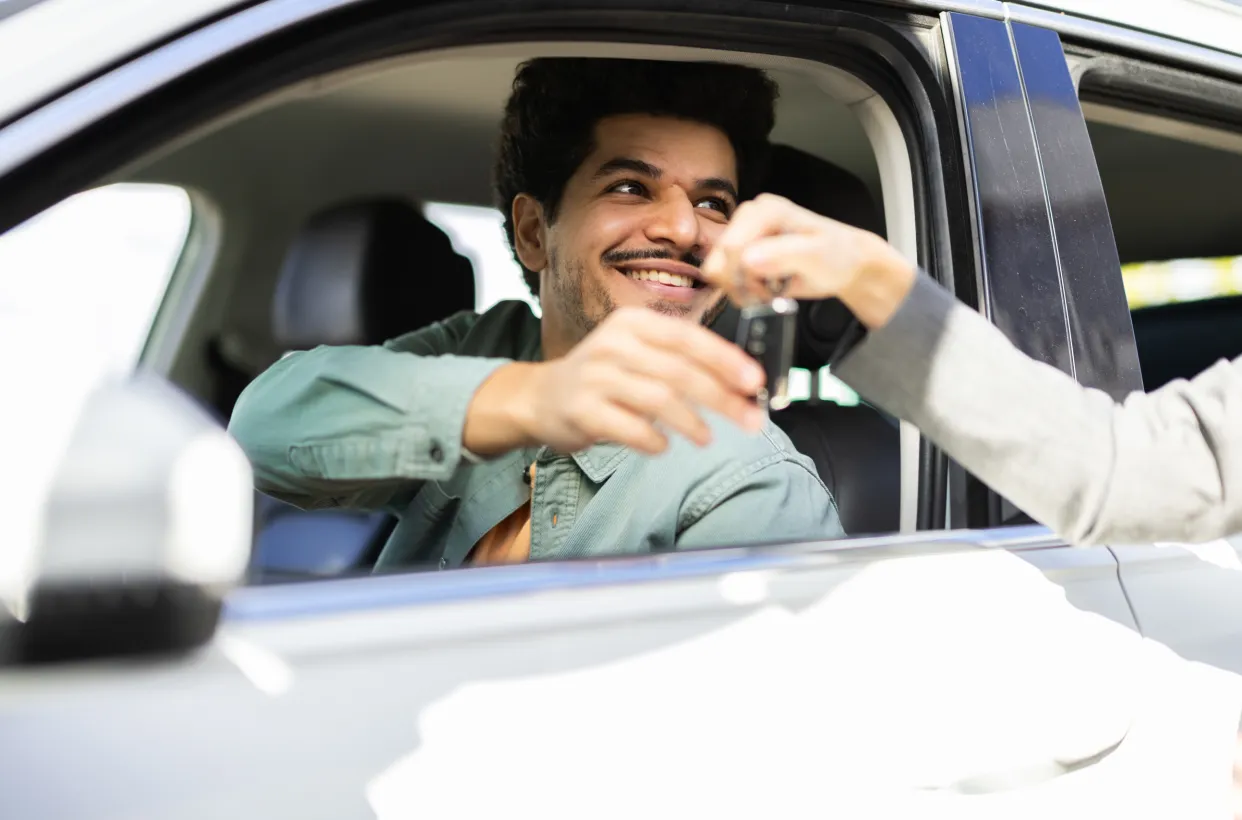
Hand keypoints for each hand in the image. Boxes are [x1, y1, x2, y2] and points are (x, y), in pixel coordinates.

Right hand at [465, 308, 766, 456]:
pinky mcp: (581, 410)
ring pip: (658, 399)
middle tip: (750, 420)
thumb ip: (682, 360)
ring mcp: (595, 377)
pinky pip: (630, 428)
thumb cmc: (604, 376)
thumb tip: (741, 383)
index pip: (689, 338)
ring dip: (692, 422)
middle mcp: (613, 344)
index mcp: (634, 323)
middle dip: (721, 398)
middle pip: (679, 371)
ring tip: (707, 438)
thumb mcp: (639, 353)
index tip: (754, 382)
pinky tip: (664, 446)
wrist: (540, 397)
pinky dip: (654, 440)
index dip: (726, 360)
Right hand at [700, 193, 917, 327]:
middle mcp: (749, 219)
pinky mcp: (741, 254)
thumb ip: (783, 255)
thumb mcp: (816, 255)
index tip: (768, 287)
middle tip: (772, 288)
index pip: (731, 248)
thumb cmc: (837, 254)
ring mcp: (744, 237)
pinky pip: (725, 281)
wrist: (845, 263)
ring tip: (772, 287)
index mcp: (765, 211)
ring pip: (719, 275)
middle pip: (719, 262)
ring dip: (744, 290)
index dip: (745, 275)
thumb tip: (747, 259)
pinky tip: (766, 288)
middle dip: (744, 284)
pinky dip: (745, 292)